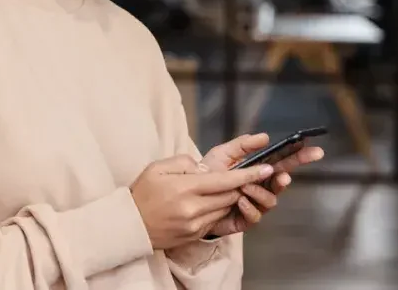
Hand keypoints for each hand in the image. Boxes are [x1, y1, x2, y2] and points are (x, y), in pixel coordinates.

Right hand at [130, 154, 274, 249]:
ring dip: (229, 198)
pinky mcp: (195, 235)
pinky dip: (217, 210)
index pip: (225, 181)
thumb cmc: (142, 193)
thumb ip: (183, 162)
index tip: (266, 169)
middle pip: (230, 195)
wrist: (130, 225)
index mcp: (185, 188)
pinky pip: (216, 220)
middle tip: (244, 176)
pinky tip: (208, 203)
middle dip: (240, 186)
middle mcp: (193, 208)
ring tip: (222, 189)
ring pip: (225, 208)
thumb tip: (204, 168)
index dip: (249, 175)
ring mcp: (195, 224)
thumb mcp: (156, 168)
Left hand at [201, 133, 324, 236]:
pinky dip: (248, 207)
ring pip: (271, 200)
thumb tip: (265, 137)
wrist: (190, 195)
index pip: (284, 162)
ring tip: (243, 187)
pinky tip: (239, 200)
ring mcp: (256, 203)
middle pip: (283, 182)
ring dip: (259, 192)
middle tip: (282, 177)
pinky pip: (256, 215)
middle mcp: (261, 186)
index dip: (300, 156)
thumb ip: (243, 145)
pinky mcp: (247, 219)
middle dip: (285, 178)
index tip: (315, 151)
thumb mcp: (223, 154)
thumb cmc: (209, 174)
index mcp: (258, 169)